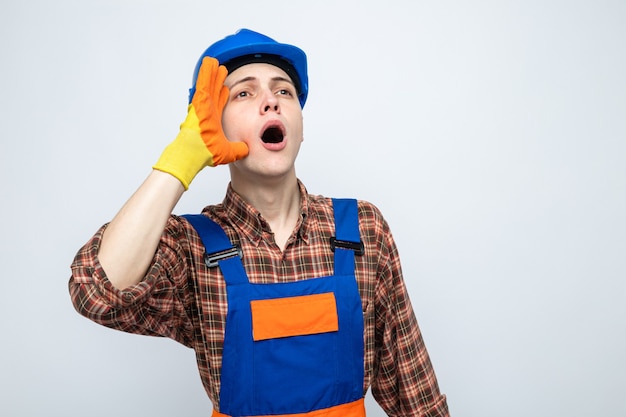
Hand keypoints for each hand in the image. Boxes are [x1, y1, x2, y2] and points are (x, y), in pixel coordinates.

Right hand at [153, 57, 248, 188]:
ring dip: (212, 73)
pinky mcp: (199, 101)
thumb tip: (247, 150)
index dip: (222, 95)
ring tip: (215, 62)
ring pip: (208, 84)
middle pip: (213, 91)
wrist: (194, 154)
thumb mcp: (227, 152)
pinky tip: (210, 63)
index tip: (225, 89)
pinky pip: (204, 83)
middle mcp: (207, 111)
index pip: (218, 104)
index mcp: (212, 121)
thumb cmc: (204, 154)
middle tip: (221, 70)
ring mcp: (202, 105)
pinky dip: (206, 72)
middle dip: (217, 81)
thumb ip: (238, 150)